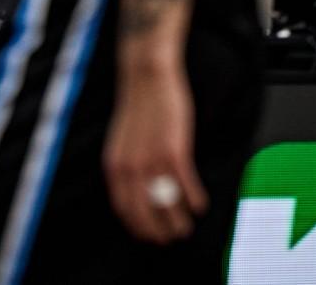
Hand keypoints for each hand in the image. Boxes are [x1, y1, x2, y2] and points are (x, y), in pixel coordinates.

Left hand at [104, 64, 207, 243]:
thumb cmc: (139, 108)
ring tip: (186, 228)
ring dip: (179, 221)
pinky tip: (200, 205)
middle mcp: (130, 167)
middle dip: (158, 231)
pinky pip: (186, 185)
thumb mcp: (123, 141)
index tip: (148, 236)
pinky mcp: (174, 150)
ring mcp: (152, 160)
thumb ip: (127, 165)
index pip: (123, 207)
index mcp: (115, 165)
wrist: (146, 77)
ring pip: (167, 204)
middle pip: (144, 212)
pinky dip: (194, 199)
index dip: (136, 226)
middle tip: (171, 238)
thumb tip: (136, 190)